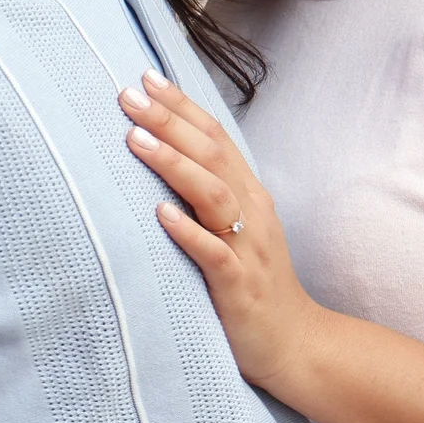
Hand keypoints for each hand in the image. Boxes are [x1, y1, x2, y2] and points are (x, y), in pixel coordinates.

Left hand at [120, 72, 321, 399]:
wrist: (295, 344)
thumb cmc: (255, 286)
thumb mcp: (237, 231)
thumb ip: (210, 196)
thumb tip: (167, 160)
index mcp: (250, 195)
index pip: (215, 138)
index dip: (182, 106)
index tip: (146, 78)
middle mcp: (252, 213)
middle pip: (211, 155)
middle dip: (169, 121)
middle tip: (128, 96)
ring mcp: (248, 248)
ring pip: (213, 194)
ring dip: (174, 164)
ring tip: (136, 140)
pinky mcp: (240, 285)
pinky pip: (215, 254)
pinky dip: (188, 232)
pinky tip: (161, 215)